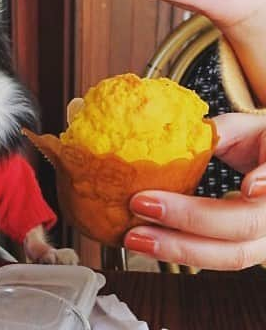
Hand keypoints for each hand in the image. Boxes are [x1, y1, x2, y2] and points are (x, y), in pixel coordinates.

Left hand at [124, 113, 265, 269]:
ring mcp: (265, 239)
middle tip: (142, 204)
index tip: (247, 187)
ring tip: (135, 237)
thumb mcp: (241, 129)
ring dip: (178, 248)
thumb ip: (218, 132)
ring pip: (230, 255)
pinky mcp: (244, 250)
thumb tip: (178, 131)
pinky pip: (214, 258)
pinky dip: (179, 252)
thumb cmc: (255, 143)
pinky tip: (147, 243)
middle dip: (189, 218)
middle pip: (245, 225)